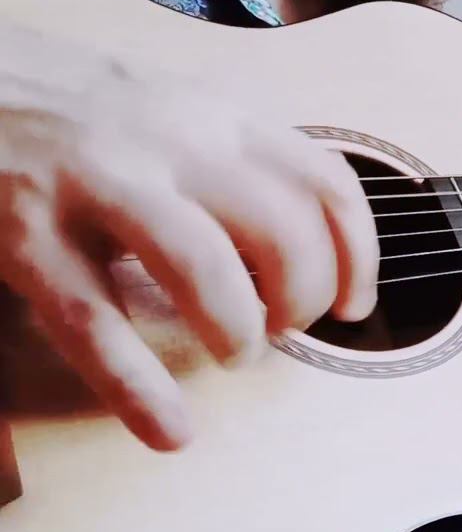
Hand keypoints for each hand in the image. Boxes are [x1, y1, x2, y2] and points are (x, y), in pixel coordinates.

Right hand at [0, 25, 377, 450]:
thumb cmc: (75, 103)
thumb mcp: (174, 107)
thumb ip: (234, 160)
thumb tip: (302, 243)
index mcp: (217, 114)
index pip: (325, 181)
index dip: (358, 254)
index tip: (356, 304)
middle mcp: (172, 141)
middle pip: (284, 228)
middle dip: (304, 297)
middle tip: (287, 328)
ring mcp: (99, 182)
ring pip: (204, 267)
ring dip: (237, 328)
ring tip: (236, 355)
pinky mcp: (26, 230)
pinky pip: (95, 322)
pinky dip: (139, 389)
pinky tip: (170, 429)